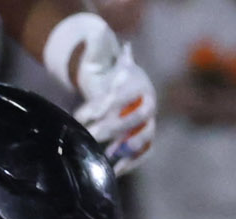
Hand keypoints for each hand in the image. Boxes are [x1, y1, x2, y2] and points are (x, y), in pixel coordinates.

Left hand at [72, 35, 157, 169]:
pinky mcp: (144, 139)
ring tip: (107, 155)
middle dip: (116, 126)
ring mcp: (148, 122)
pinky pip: (145, 153)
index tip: (86, 113)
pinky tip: (113, 171)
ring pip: (146, 136)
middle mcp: (148, 103)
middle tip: (92, 134)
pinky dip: (132, 163)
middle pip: (139, 116)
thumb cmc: (105, 74)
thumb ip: (99, 48)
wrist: (113, 87)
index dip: (109, 103)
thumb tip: (97, 30)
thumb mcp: (99, 59)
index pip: (128, 93)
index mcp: (138, 83)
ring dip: (127, 147)